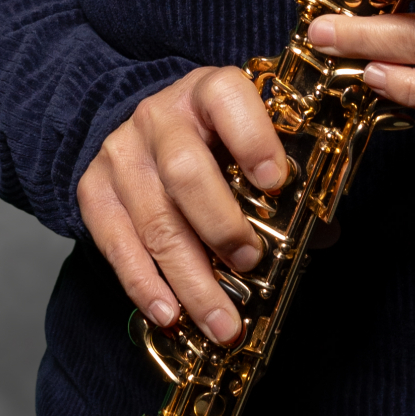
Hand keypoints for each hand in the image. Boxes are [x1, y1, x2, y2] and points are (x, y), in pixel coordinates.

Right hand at [77, 67, 289, 347]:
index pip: (226, 98)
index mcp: (208, 92)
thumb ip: (287, 181)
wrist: (149, 131)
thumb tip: (321, 234)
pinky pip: (116, 244)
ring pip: (155, 221)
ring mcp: (121, 153)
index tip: (276, 184)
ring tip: (221, 323)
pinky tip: (170, 314)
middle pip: (185, 172)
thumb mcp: (251, 141)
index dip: (253, 139)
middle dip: (221, 226)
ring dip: (191, 280)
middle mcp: (158, 117)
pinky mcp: (93, 189)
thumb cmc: (218, 143)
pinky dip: (145, 285)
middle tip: (250, 265)